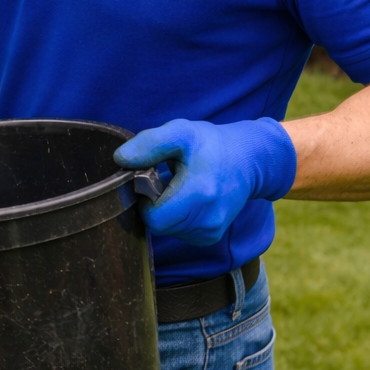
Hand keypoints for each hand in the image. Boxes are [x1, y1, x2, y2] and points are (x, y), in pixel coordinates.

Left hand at [114, 118, 296, 245]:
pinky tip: (187, 199)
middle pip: (159, 224)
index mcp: (200, 194)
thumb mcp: (181, 133)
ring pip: (169, 230)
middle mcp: (208, 219)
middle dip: (155, 204)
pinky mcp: (211, 236)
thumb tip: (120, 159)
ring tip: (179, 187)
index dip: (144, 200)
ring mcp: (211, 231)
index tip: (150, 180)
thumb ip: (150, 144)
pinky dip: (178, 218)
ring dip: (167, 211)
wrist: (249, 160)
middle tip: (165, 180)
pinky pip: (180, 233)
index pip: (154, 218)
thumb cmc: (211, 145)